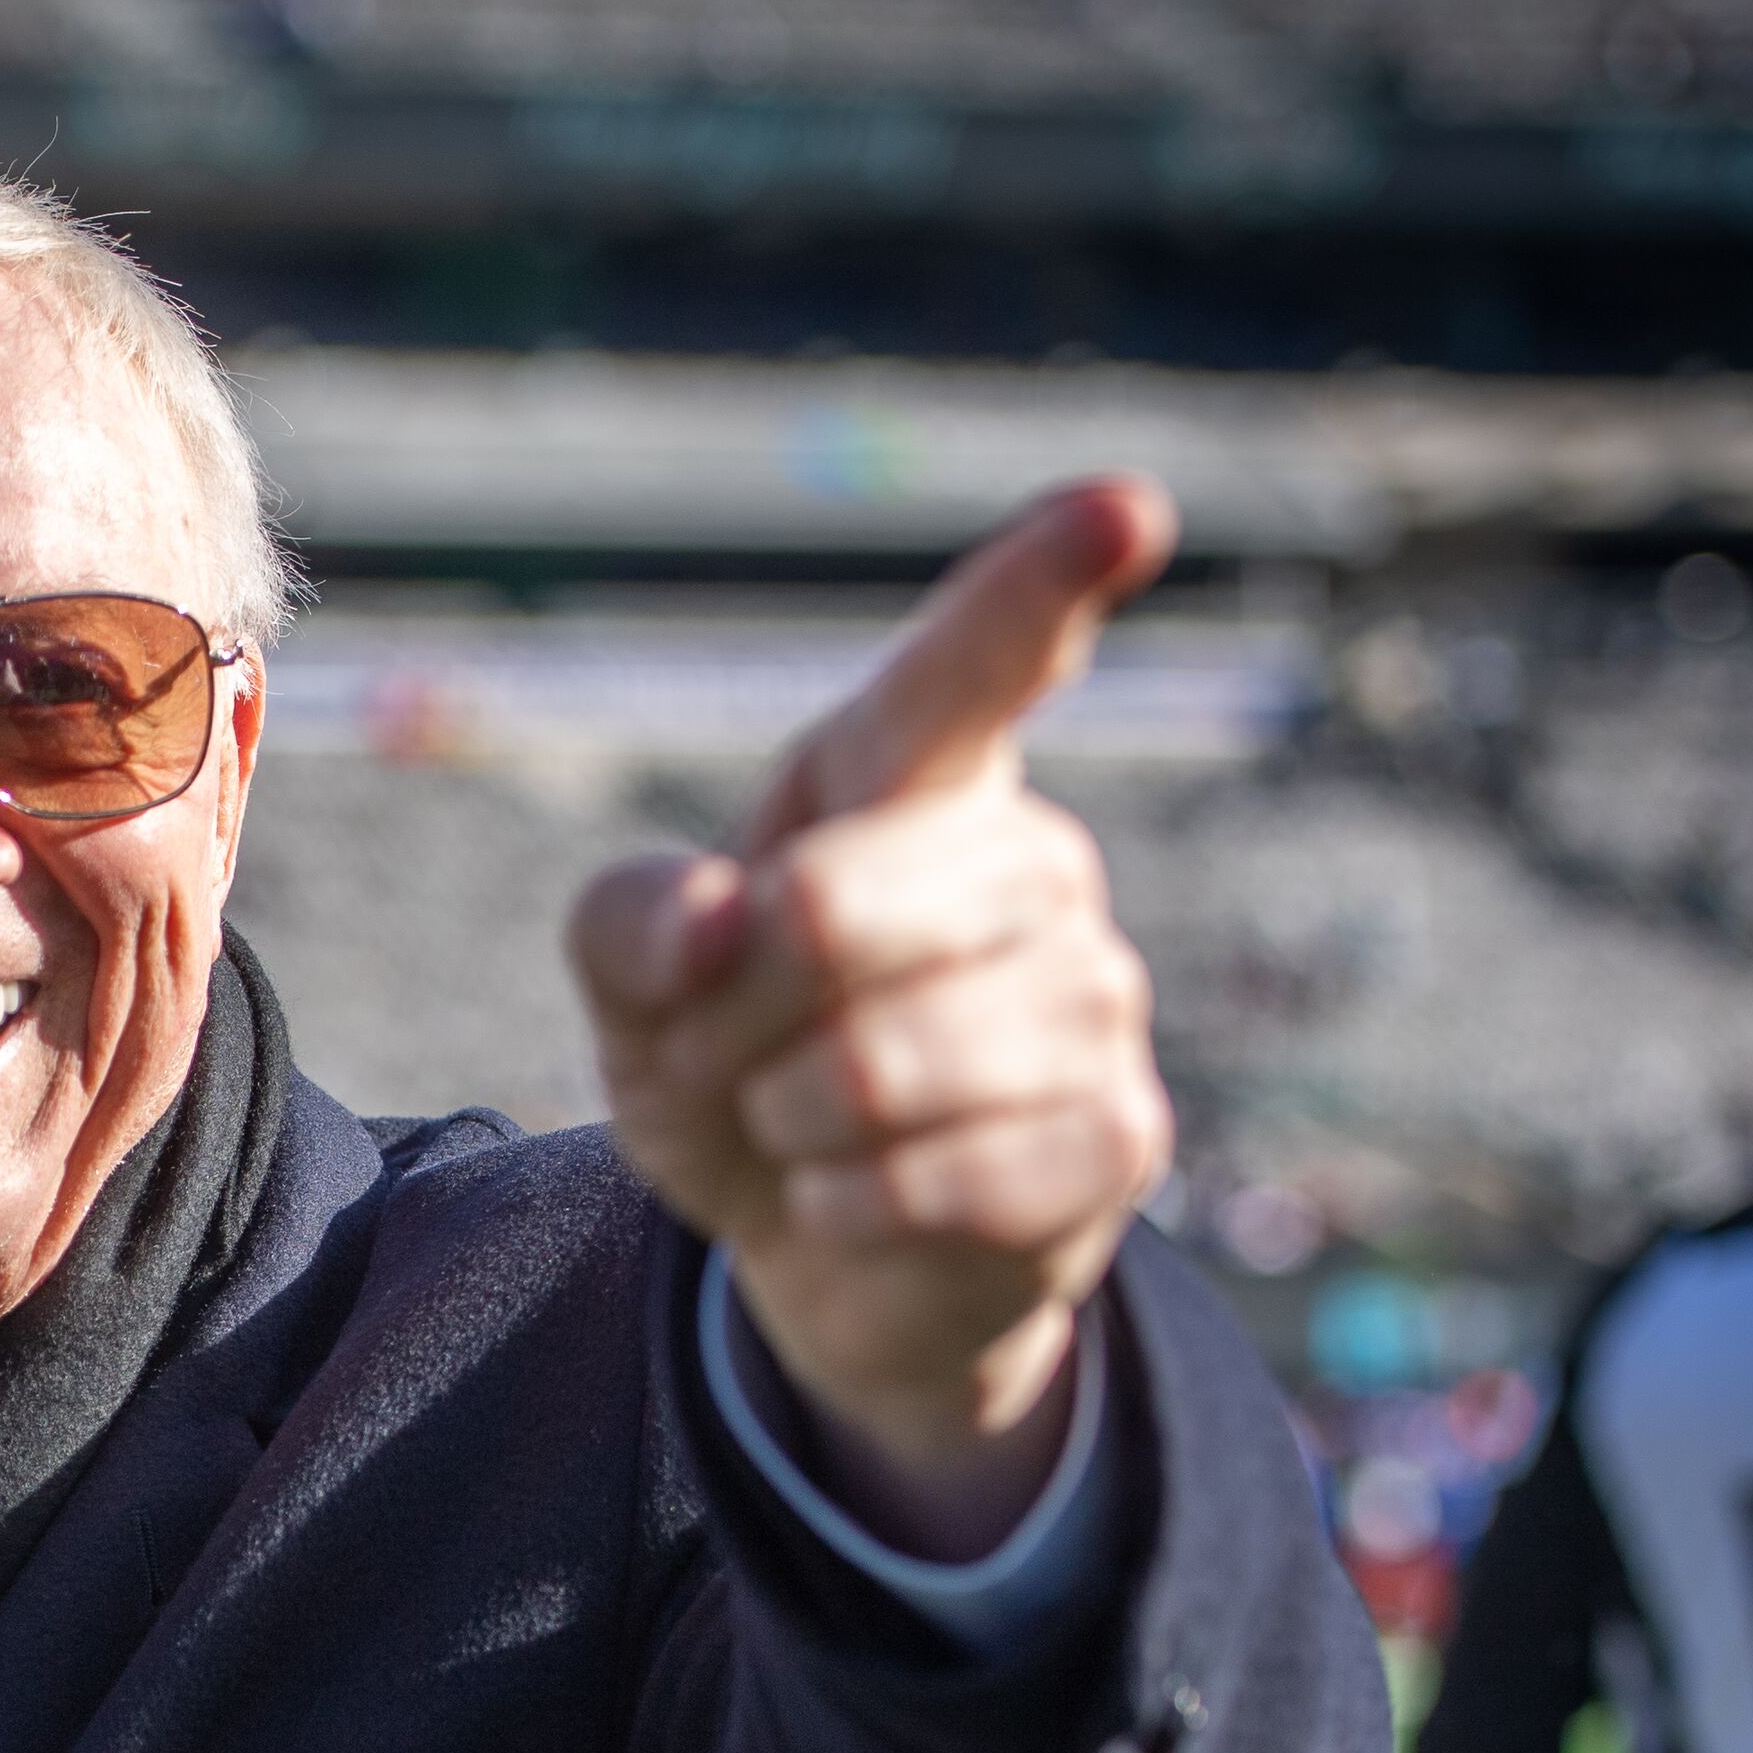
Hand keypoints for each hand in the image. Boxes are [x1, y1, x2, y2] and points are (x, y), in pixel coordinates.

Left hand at [570, 479, 1178, 1554]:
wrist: (815, 1246)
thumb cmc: (732, 1061)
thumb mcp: (634, 987)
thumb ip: (627, 922)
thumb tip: (721, 916)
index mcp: (906, 780)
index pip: (974, 667)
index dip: (1041, 585)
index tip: (1126, 507)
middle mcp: (1028, 861)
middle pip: (832, 911)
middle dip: (732, 1015)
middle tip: (733, 1054)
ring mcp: (1093, 994)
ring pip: (881, 1065)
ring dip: (786, 1125)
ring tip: (803, 1127)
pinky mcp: (1119, 1132)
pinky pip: (943, 1177)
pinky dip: (851, 1209)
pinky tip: (864, 1197)